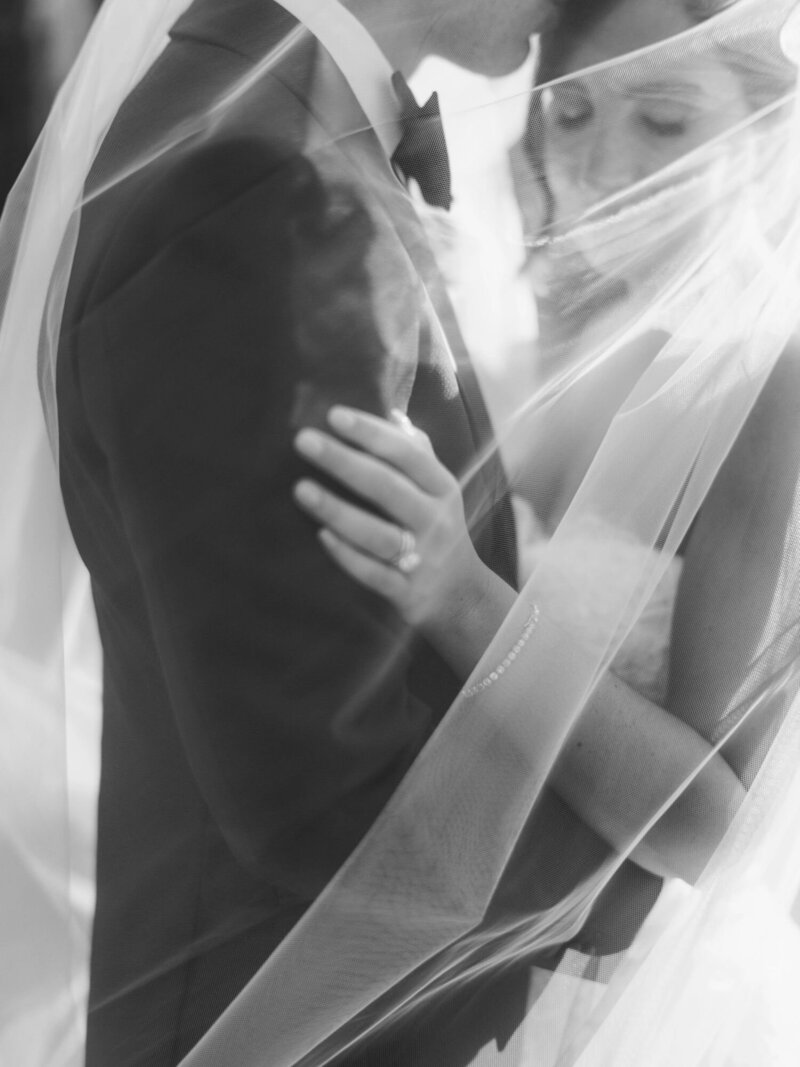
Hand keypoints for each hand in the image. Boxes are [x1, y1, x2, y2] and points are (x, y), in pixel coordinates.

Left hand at [292, 406, 490, 636]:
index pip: (407, 454)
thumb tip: (390, 412)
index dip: (371, 432)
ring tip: (301, 489)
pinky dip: (347, 556)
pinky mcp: (408, 593)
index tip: (333, 414)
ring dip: (338, 511)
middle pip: (388, 488)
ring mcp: (423, 559)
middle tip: (303, 440)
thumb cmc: (437, 528)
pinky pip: (374, 574)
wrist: (461, 595)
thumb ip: (416, 452)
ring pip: (378, 534)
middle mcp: (436, 521)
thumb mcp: (438, 490)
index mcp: (442, 488)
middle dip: (344, 461)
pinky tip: (321, 536)